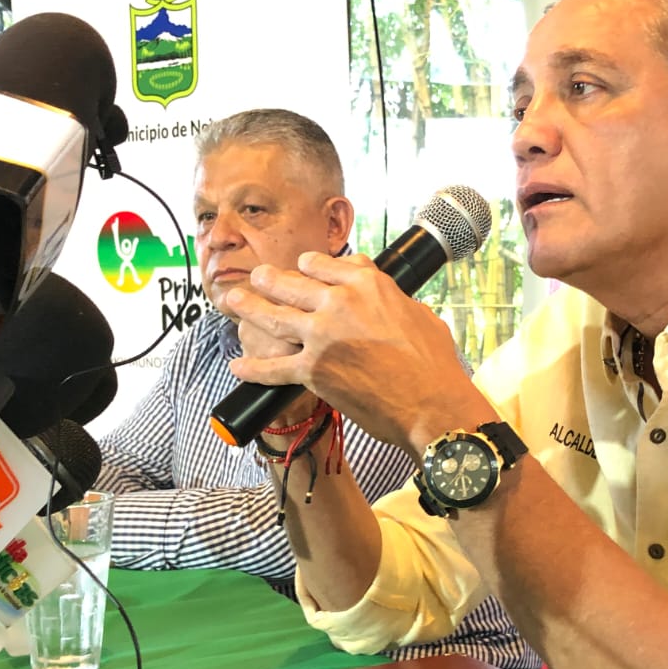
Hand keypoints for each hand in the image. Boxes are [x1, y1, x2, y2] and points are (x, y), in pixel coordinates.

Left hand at [223, 252, 492, 451]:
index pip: (324, 264)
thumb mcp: (418, 313)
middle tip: (258, 277)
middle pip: (292, 283)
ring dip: (250, 308)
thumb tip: (383, 297)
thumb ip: (390, 299)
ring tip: (234, 301)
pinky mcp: (312, 370)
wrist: (430, 404)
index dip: (310, 267)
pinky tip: (238, 365)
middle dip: (270, 280)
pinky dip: (253, 368)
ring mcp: (321, 335)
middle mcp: (339, 302)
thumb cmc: (433, 364)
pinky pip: (273, 367)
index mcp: (367, 284)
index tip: (303, 270)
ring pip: (274, 316)